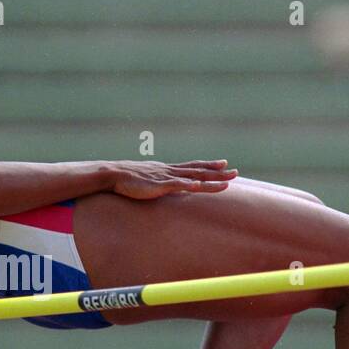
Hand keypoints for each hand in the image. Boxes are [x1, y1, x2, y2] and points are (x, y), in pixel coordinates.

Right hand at [109, 160, 237, 199]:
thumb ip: (155, 181)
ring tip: (228, 181)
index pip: (193, 165)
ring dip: (212, 180)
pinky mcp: (159, 185)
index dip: (209, 165)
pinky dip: (190, 185)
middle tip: (236, 172)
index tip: (224, 163)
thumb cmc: (126, 179)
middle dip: (218, 172)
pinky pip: (178, 185)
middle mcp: (170, 171)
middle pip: (199, 171)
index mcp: (168, 169)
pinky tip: (200, 185)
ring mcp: (166, 177)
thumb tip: (160, 185)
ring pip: (194, 178)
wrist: (112, 174)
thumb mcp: (145, 178)